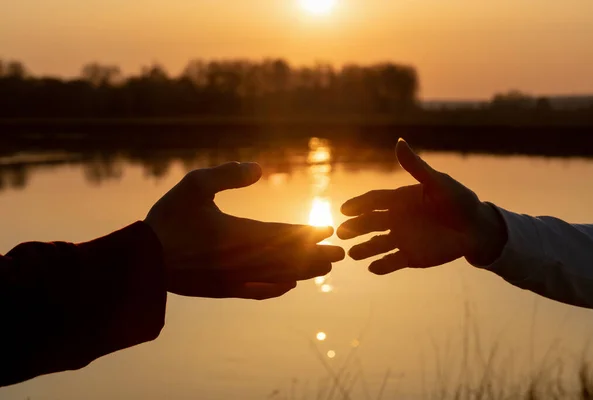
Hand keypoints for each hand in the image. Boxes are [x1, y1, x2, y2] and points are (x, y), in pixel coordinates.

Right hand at [145, 162, 344, 299]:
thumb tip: (259, 168)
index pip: (285, 233)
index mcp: (241, 233)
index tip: (328, 230)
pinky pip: (258, 291)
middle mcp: (245, 259)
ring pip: (279, 276)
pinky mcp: (224, 290)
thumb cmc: (168, 220)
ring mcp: (236, 278)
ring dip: (304, 272)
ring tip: (324, 270)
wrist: (142, 263)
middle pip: (289, 258)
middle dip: (316, 255)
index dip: (308, 232)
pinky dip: (276, 288)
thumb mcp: (194, 185)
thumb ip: (228, 175)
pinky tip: (287, 287)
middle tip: (339, 255)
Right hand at [337, 139, 506, 274]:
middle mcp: (396, 219)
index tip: (344, 209)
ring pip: (377, 244)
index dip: (358, 205)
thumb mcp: (438, 182)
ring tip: (351, 255)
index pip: (373, 201)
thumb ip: (416, 167)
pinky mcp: (411, 256)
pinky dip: (382, 266)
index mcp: (399, 200)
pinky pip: (392, 262)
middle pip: (370, 223)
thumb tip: (399, 141)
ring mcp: (402, 238)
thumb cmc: (459, 200)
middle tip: (341, 233)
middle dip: (354, 228)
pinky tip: (372, 268)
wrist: (477, 228)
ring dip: (364, 249)